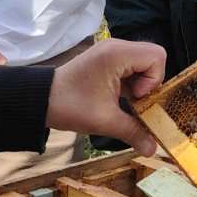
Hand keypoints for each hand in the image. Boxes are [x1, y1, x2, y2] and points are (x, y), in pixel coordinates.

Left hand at [46, 38, 166, 154]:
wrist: (40, 99)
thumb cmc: (70, 106)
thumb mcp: (105, 121)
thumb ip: (133, 132)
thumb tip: (153, 150)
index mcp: (117, 54)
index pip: (157, 56)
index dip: (153, 80)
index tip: (135, 96)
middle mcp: (116, 46)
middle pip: (153, 57)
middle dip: (150, 82)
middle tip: (133, 99)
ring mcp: (111, 51)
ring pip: (143, 62)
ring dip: (141, 83)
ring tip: (126, 100)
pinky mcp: (106, 58)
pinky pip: (131, 65)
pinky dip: (132, 81)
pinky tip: (119, 96)